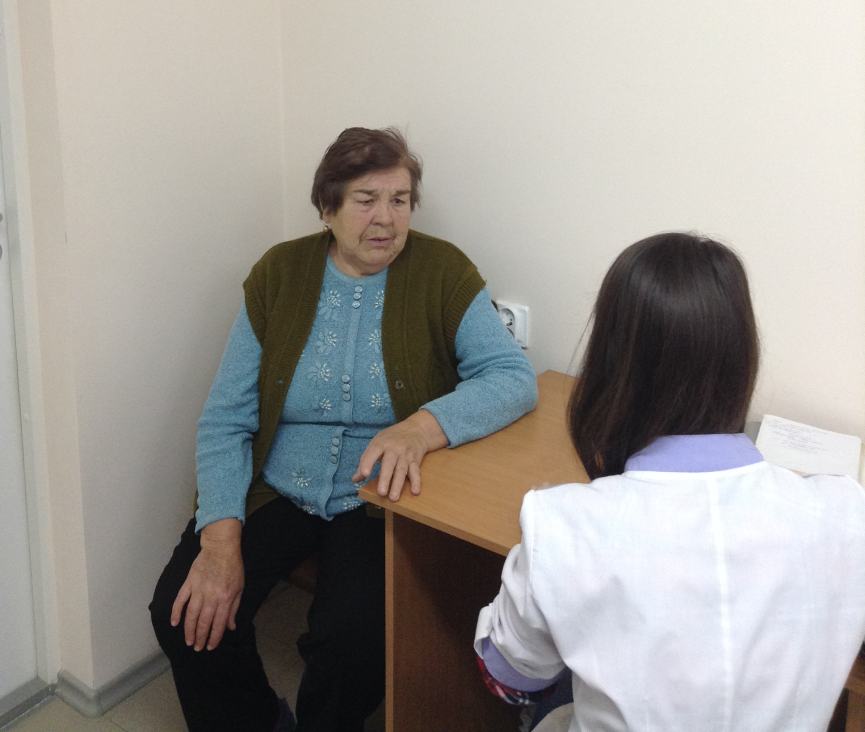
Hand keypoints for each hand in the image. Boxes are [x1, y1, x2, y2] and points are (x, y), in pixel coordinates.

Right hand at [170, 518, 243, 651]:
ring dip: (189, 630)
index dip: (214, 637)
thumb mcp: (240, 588)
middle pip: (204, 622)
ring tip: (188, 641)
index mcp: (226, 598)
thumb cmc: (233, 567)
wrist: (221, 547)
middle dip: (200, 637)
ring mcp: (199, 589)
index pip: (219, 623)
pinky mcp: (189, 583)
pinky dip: (176, 612)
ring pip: (191, 614)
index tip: (210, 646)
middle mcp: (212, 596)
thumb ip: (234, 608)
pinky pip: (180, 600)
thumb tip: (231, 627)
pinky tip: (173, 623)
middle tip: (197, 648)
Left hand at [352, 410, 447, 500]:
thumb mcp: (377, 443)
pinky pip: (416, 471)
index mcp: (381, 443)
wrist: (416, 429)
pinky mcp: (415, 460)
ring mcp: (405, 455)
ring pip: (402, 470)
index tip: (363, 474)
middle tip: (381, 493)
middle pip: (389, 464)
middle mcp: (394, 449)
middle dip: (385, 479)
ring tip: (393, 498)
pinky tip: (415, 491)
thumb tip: (355, 479)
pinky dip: (416, 481)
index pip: (373, 452)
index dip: (367, 463)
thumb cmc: (391, 438)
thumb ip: (365, 460)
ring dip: (398, 485)